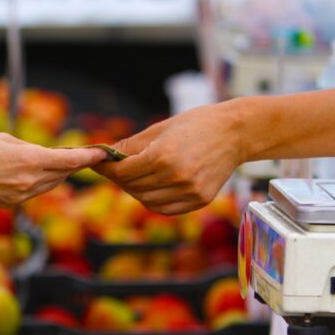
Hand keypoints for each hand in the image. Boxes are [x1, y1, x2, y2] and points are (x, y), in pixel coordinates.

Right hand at [0, 133, 106, 207]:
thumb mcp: (3, 140)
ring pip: (50, 184)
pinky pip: (34, 191)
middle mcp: (29, 181)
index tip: (102, 152)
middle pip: (63, 174)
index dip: (89, 156)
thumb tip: (44, 155)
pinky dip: (39, 182)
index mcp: (29, 161)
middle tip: (78, 152)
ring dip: (56, 173)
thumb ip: (29, 148)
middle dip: (72, 163)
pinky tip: (33, 172)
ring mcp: (20, 196)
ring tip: (56, 160)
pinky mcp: (11, 204)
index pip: (70, 161)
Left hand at [94, 104, 243, 214]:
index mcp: (162, 156)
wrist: (236, 132)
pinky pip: (165, 209)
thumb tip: (101, 154)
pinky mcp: (199, 200)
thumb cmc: (196, 125)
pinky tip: (153, 188)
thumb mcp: (159, 129)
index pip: (123, 172)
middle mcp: (175, 177)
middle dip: (119, 179)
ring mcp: (189, 191)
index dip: (107, 169)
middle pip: (132, 188)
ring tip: (135, 177)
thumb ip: (129, 146)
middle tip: (115, 169)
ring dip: (135, 190)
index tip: (98, 164)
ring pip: (146, 201)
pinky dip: (153, 202)